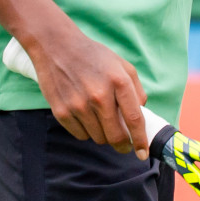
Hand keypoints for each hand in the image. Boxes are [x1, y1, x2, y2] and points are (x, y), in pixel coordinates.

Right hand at [23, 28, 150, 159]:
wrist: (56, 46)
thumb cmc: (93, 56)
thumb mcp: (121, 65)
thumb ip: (136, 89)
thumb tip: (141, 115)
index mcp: (118, 81)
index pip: (134, 119)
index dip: (140, 140)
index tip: (143, 154)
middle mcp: (99, 95)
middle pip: (116, 136)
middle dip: (122, 145)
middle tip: (123, 145)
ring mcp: (79, 104)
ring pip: (98, 138)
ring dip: (103, 135)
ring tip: (98, 118)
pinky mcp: (62, 112)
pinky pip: (81, 135)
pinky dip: (86, 131)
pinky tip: (84, 115)